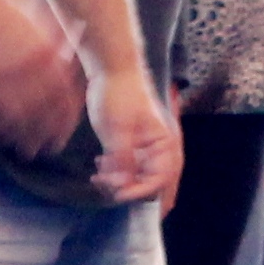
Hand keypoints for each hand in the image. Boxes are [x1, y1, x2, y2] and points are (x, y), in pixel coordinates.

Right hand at [0, 0, 85, 156]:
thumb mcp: (35, 10)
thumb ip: (56, 32)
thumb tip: (73, 43)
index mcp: (48, 52)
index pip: (67, 96)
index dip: (67, 119)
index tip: (65, 129)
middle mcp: (29, 67)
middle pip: (47, 113)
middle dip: (51, 134)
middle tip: (51, 148)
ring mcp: (2, 75)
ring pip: (21, 119)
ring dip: (26, 138)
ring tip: (28, 152)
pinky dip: (0, 129)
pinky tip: (3, 138)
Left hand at [86, 64, 182, 204]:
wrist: (111, 70)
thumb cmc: (119, 94)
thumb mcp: (118, 128)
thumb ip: (123, 158)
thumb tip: (123, 185)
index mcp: (165, 144)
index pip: (161, 180)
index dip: (141, 191)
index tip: (119, 194)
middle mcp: (160, 151)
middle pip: (153, 185)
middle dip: (130, 191)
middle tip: (105, 186)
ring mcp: (146, 150)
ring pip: (138, 180)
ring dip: (119, 183)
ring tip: (98, 174)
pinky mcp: (133, 147)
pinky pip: (128, 170)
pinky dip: (115, 173)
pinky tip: (99, 165)